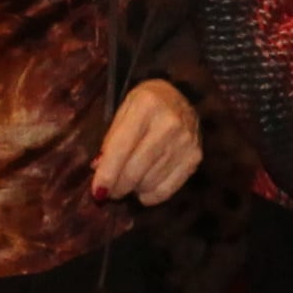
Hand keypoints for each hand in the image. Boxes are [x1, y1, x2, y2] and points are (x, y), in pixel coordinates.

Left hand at [91, 80, 203, 207]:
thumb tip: (99, 170)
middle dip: (117, 187)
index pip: (121, 148)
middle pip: (134, 171)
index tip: (97, 192)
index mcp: (146, 105)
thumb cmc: (146, 105)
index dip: (107, 174)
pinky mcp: (195, 158)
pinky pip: (166, 190)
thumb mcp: (123, 110)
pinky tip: (144, 188)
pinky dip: (150, 196)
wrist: (182, 96)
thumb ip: (111, 140)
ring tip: (129, 181)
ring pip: (148, 183)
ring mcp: (185, 142)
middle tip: (109, 191)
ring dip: (133, 189)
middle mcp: (169, 123)